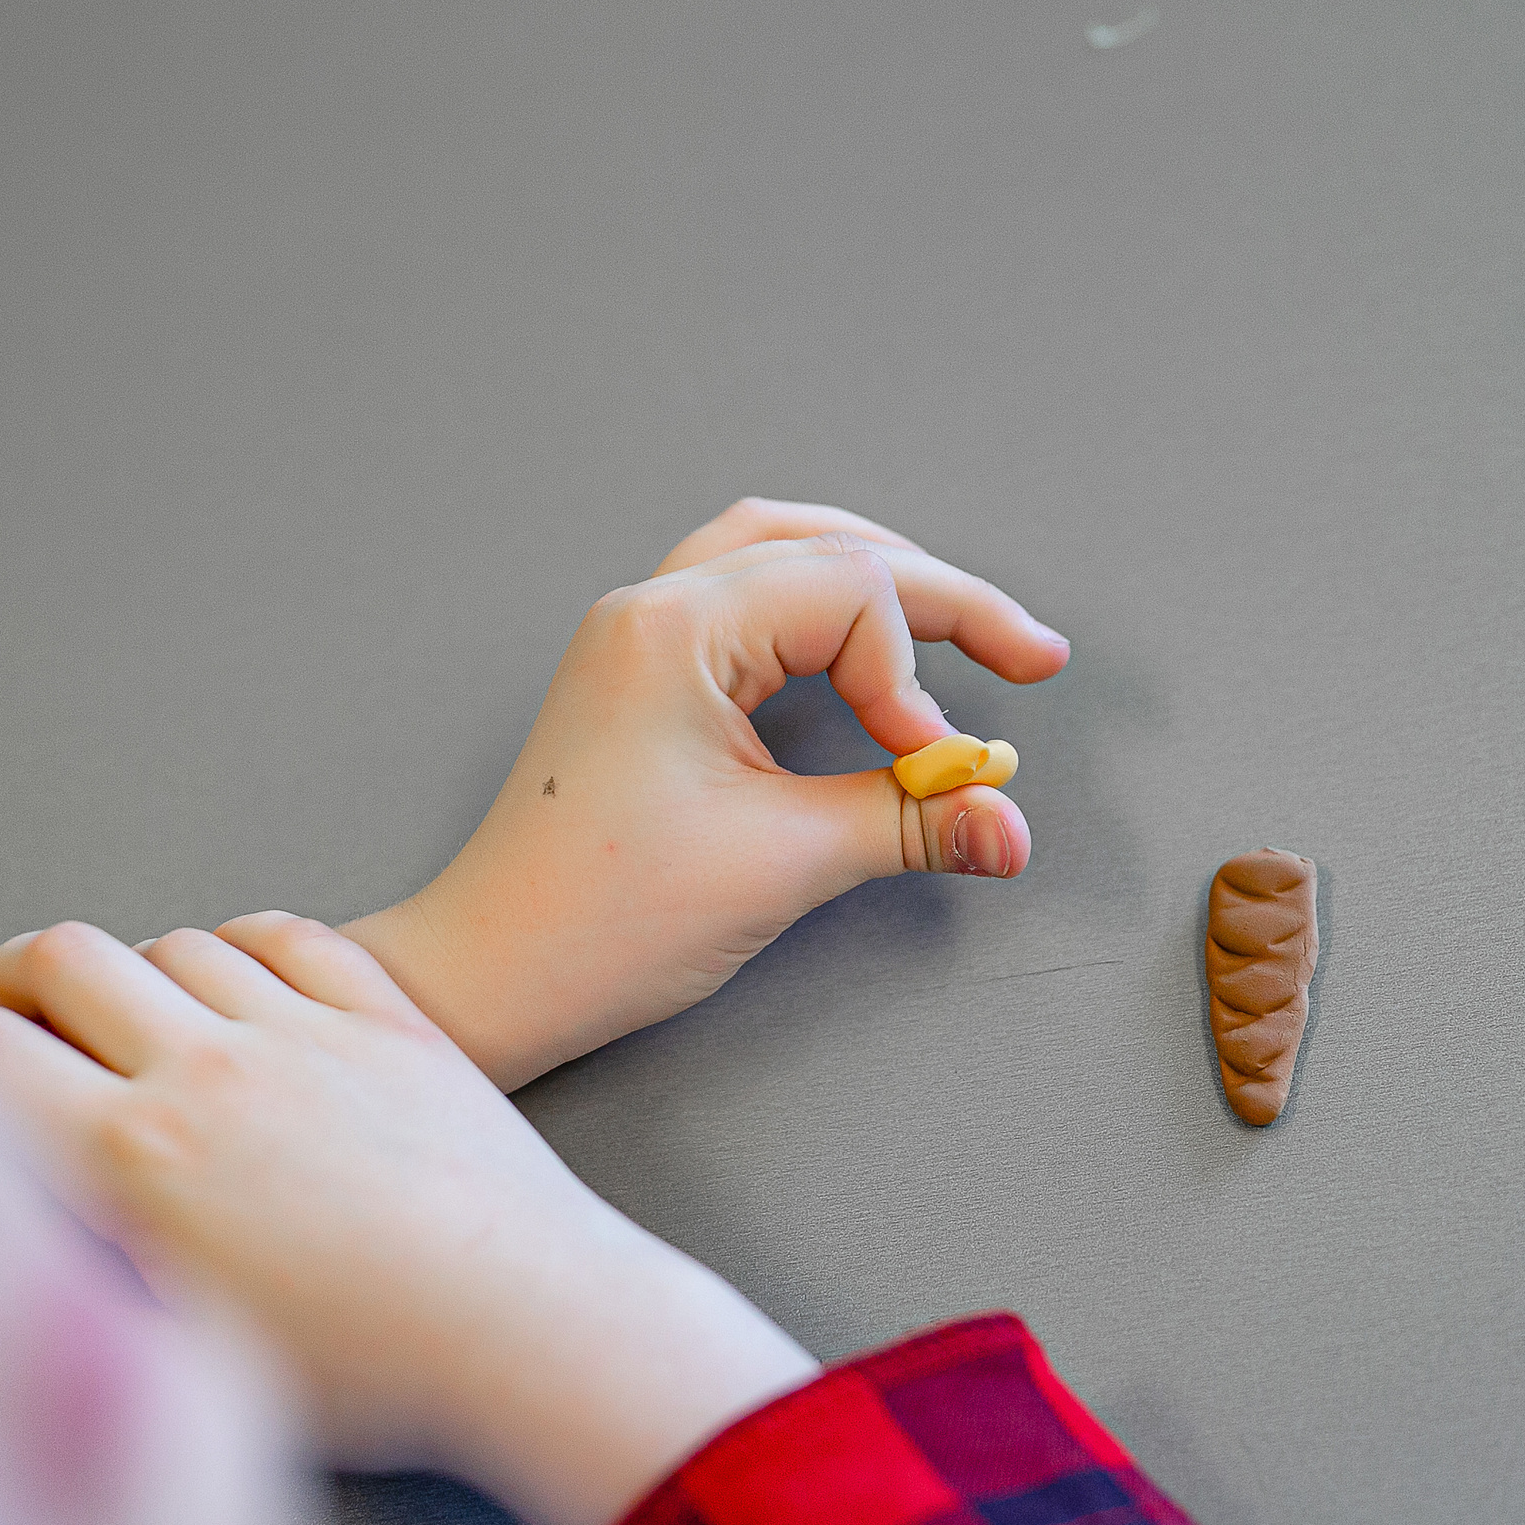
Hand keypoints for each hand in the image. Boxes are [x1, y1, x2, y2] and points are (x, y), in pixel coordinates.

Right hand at [0, 914, 816, 1524]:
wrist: (528, 1325)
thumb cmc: (371, 1367)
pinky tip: (239, 974)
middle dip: (13, 978)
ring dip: (135, 967)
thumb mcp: (181, 1342)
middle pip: (65, 959)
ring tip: (131, 1015)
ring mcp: (307, 1031)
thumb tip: (44, 1198)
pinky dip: (244, 944)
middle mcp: (211, 1071)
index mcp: (137, 1158)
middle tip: (9, 1013)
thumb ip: (91, 1252)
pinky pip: (288, 936)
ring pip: (177, 941)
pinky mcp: (389, 1019)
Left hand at [346, 498, 1070, 1090]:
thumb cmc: (600, 919)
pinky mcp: (643, 678)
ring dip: (880, 585)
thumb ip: (912, 825)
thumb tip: (1010, 823)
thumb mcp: (782, 865)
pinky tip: (863, 647)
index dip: (915, 681)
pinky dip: (822, 612)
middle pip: (829, 549)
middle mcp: (654, 608)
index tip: (937, 771)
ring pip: (785, 554)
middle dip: (940, 600)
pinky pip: (748, 598)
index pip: (850, 593)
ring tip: (961, 624)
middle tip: (1032, 655)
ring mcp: (641, 636)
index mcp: (676, 629)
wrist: (492, 975)